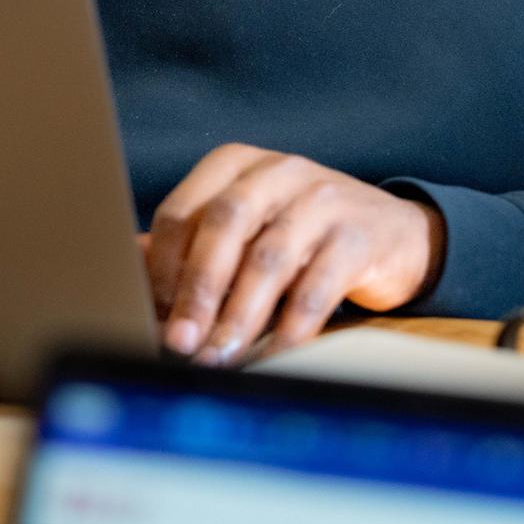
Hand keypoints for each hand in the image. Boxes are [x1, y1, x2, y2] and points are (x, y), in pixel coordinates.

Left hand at [147, 144, 445, 366]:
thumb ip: (193, 247)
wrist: (394, 234)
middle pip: (224, 225)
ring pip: (269, 258)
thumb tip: (129, 270)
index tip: (154, 314)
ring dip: (239, 316)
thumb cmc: (300, 235)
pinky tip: (274, 355)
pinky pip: (317, 286)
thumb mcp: (246, 230)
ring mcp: (322, 198)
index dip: (164, 266)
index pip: (184, 210)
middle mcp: (278, 171)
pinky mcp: (359, 234)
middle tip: (180, 342)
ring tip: (221, 357)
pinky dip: (290, 328)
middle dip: (197, 289)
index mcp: (237, 165)